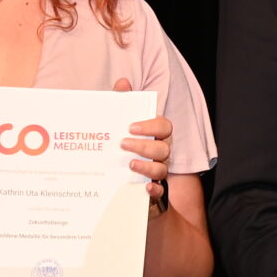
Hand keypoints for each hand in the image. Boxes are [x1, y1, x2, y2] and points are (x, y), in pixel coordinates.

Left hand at [112, 76, 172, 209]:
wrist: (112, 181)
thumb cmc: (119, 146)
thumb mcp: (117, 124)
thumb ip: (121, 103)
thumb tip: (122, 83)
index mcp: (154, 136)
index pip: (164, 126)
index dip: (151, 125)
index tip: (131, 126)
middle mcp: (159, 153)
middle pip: (163, 148)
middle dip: (145, 145)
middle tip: (123, 143)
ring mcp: (157, 172)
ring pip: (161, 169)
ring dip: (147, 166)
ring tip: (130, 164)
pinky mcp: (151, 192)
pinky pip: (159, 192)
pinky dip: (154, 190)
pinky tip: (144, 186)